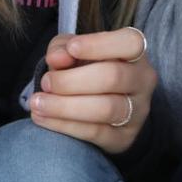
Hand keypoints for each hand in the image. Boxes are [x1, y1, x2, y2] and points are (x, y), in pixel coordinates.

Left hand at [27, 28, 156, 154]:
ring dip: (65, 106)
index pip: (130, 43)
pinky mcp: (124, 138)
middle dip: (72, 81)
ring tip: (38, 103)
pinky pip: (95, 133)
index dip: (99, 44)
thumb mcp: (75, 50)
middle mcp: (143, 80)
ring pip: (105, 109)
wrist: (104, 108)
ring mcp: (138, 111)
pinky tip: (42, 118)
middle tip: (45, 82)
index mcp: (137, 52)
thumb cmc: (88, 69)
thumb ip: (63, 47)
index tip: (71, 48)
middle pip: (113, 77)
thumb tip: (57, 58)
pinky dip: (64, 125)